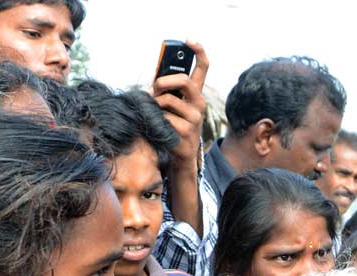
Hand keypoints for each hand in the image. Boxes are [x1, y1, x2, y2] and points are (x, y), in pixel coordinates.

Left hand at [152, 40, 207, 168]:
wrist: (180, 154)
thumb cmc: (172, 124)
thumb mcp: (172, 104)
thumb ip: (166, 90)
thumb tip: (153, 81)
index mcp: (196, 93)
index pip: (203, 67)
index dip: (198, 51)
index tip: (188, 40)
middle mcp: (199, 103)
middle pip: (184, 80)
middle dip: (164, 81)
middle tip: (154, 88)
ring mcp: (195, 118)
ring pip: (168, 101)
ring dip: (155, 105)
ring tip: (154, 112)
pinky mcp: (186, 132)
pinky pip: (163, 118)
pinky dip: (155, 120)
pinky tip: (159, 127)